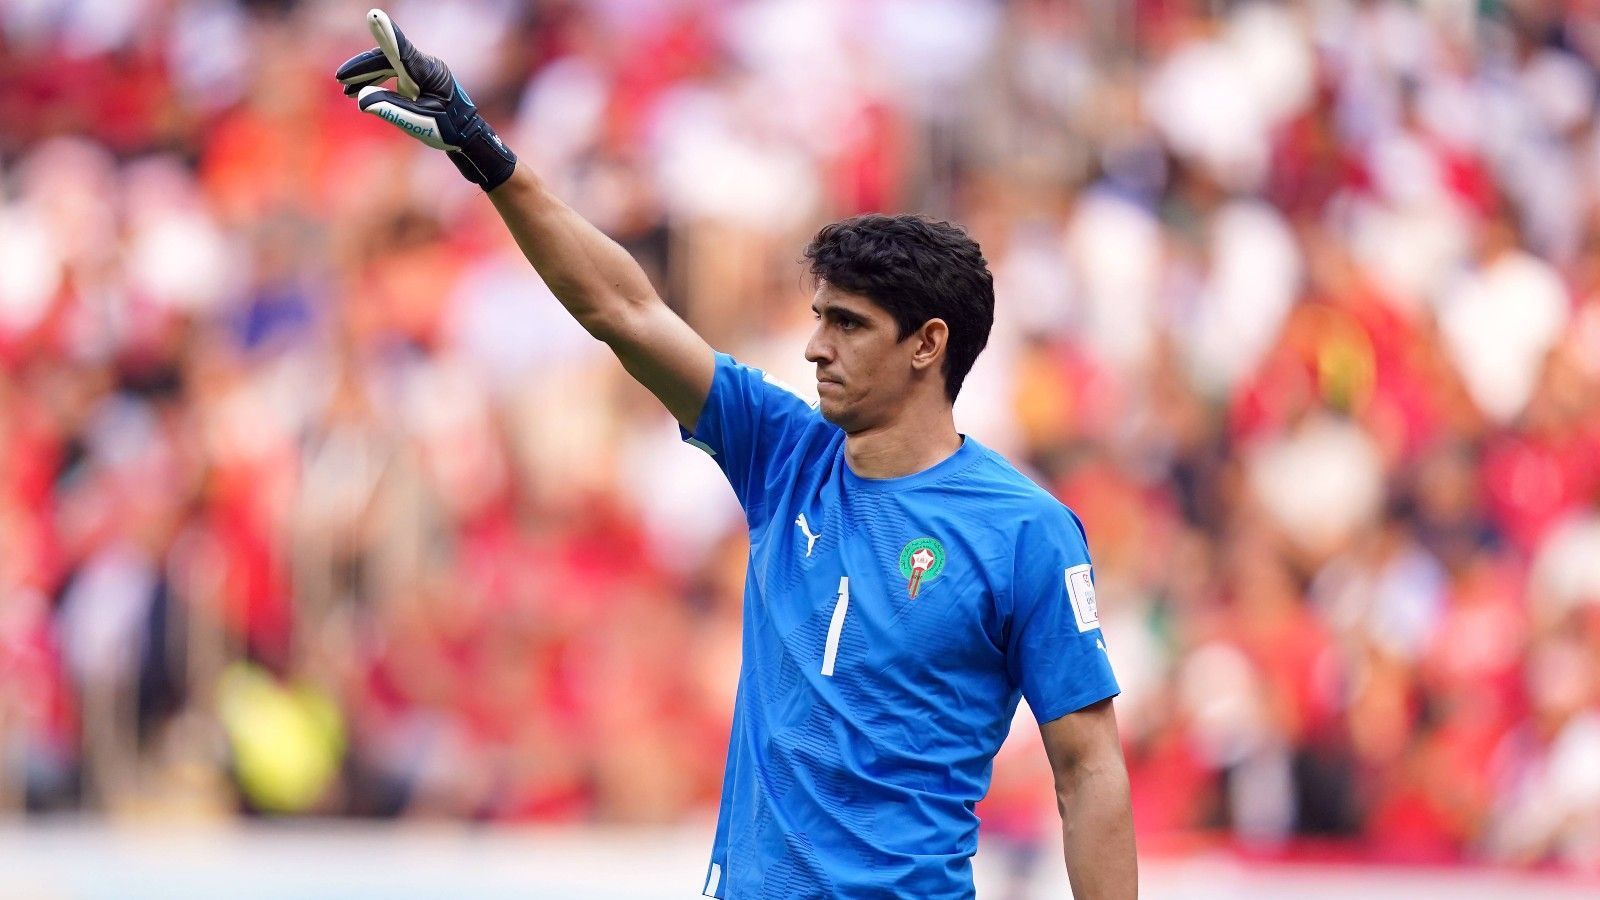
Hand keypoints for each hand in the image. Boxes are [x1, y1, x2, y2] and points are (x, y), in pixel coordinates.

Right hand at [335, 8, 517, 190]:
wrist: (465, 134)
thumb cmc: (447, 129)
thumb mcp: (418, 123)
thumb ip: (390, 109)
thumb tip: (361, 98)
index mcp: (430, 73)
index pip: (403, 51)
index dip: (387, 34)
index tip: (374, 15)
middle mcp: (425, 66)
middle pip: (387, 58)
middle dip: (362, 68)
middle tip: (340, 78)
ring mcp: (421, 70)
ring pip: (386, 63)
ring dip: (365, 74)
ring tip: (345, 89)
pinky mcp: (416, 76)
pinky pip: (391, 71)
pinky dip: (374, 80)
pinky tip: (358, 90)